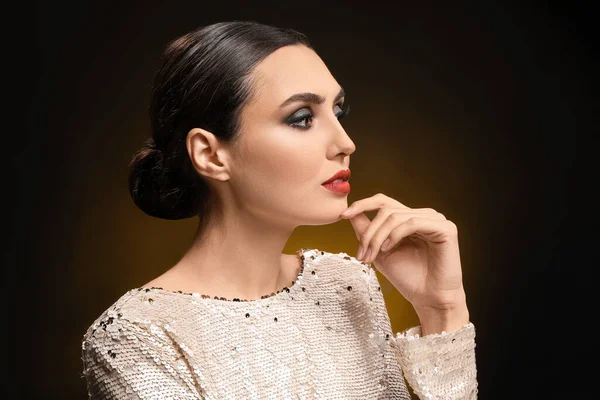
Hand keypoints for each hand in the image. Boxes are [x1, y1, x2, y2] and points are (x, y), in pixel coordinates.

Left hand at [340, 193, 468, 333]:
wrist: (428, 300)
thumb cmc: (408, 278)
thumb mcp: (379, 252)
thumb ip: (367, 231)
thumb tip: (350, 213)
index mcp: (410, 218)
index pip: (384, 202)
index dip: (363, 204)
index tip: (344, 215)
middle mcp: (423, 215)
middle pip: (387, 209)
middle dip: (369, 231)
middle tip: (361, 253)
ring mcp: (435, 220)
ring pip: (396, 216)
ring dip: (378, 236)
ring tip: (372, 255)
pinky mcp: (445, 228)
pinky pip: (412, 222)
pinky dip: (395, 235)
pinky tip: (388, 249)